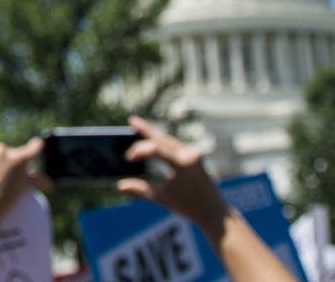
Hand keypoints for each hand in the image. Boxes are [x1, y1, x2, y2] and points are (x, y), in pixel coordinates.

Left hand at [0, 138, 51, 223]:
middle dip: (9, 162)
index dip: (36, 147)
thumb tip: (50, 184)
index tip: (37, 144)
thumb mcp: (24, 188)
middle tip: (6, 179)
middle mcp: (3, 151)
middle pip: (9, 153)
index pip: (34, 148)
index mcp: (19, 159)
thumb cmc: (6, 199)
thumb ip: (37, 181)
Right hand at [120, 117, 295, 281]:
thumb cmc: (190, 206)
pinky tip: (154, 141)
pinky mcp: (196, 156)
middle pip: (163, 138)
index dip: (139, 151)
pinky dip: (163, 143)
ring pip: (169, 140)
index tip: (128, 159)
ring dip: (154, 135)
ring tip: (139, 127)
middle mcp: (189, 154)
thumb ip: (140, 190)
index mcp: (182, 164)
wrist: (215, 212)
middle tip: (132, 121)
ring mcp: (194, 154)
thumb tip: (119, 186)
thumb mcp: (162, 198)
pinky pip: (175, 145)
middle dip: (146, 130)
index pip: (155, 148)